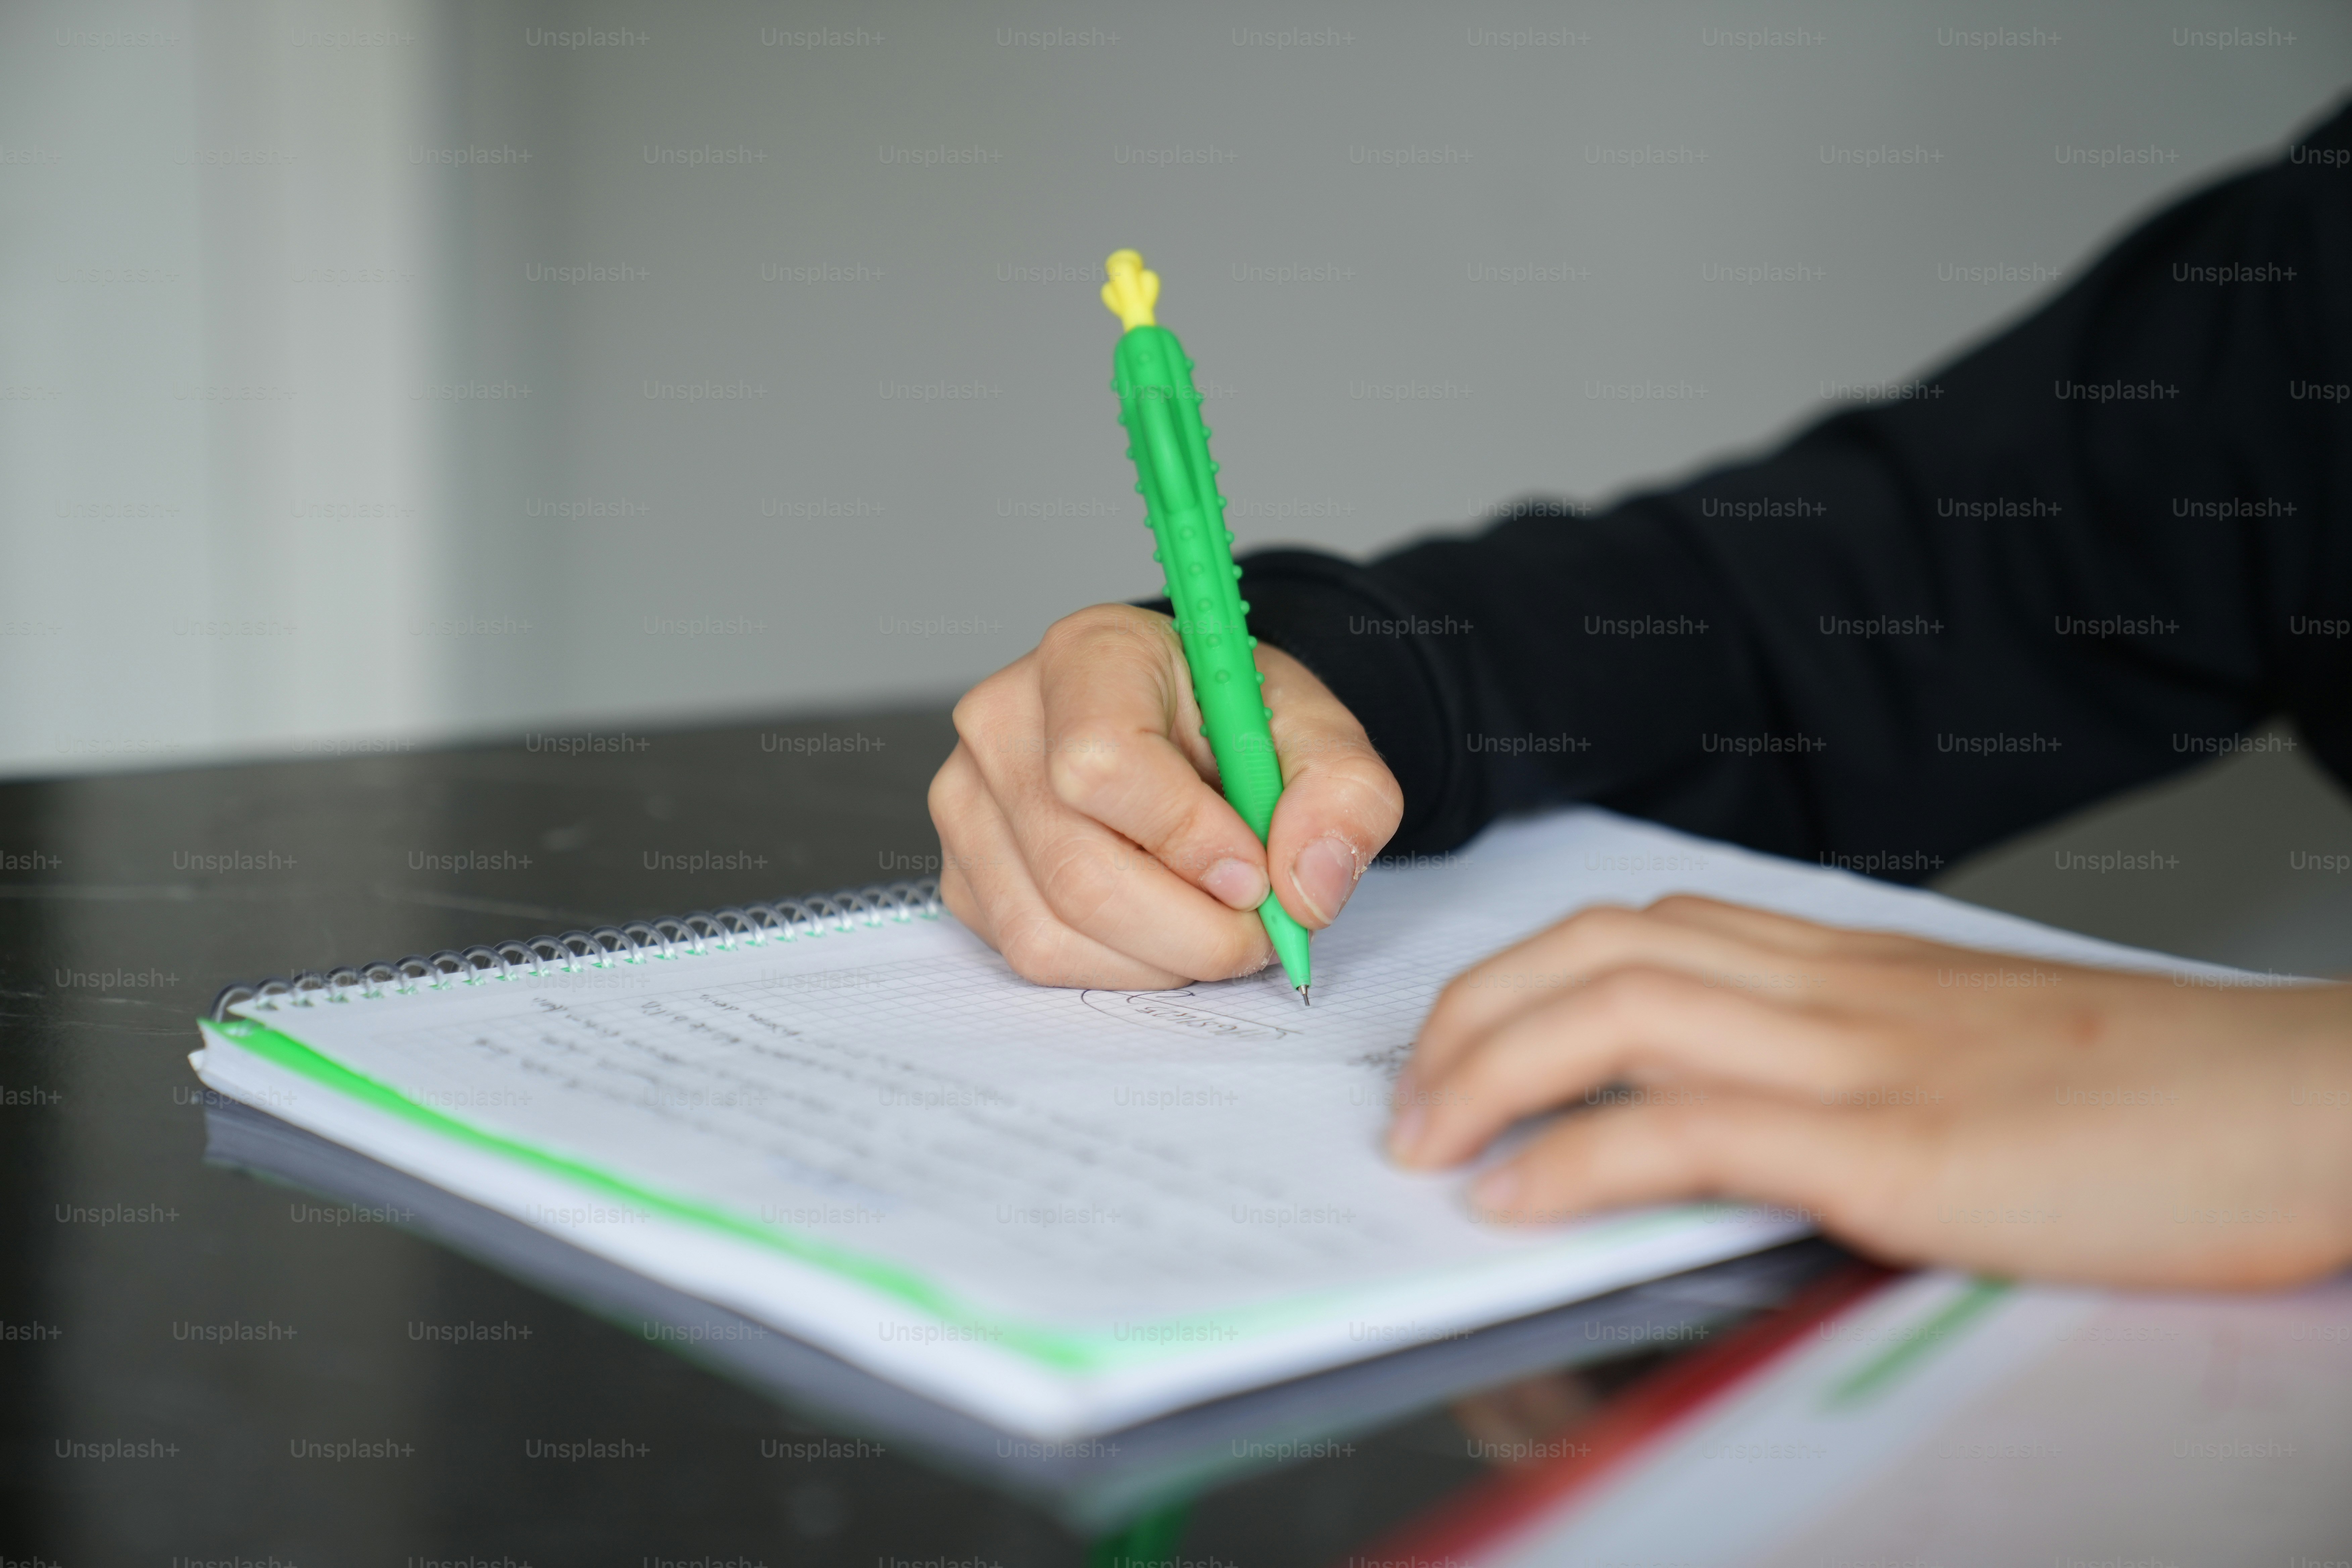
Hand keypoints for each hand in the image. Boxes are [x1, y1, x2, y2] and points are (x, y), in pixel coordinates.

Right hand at [928, 604, 1403, 987]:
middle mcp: (1004, 721)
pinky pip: (1033, 955)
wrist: (1187, 731)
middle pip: (1079, 871)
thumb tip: (1308, 889)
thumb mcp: (1320, 737)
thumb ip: (1344, 797)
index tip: (1256, 872)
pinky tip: (1161, 929)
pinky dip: (1117, 966)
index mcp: (1088, 655)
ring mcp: (968, 800)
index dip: (1186, 838)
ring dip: (1160, 959)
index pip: (1103, 762)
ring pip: (1053, 930)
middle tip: (1260, 930)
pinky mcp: (963, 871)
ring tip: (1214, 925)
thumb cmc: (1237, 724)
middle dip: (1193, 930)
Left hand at [1386, 896, 2351, 1288]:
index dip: (1524, 972)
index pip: (1640, 926)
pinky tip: (1514, 1201)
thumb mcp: (1970, 1059)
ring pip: (1612, 1013)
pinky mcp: (1897, 1147)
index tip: (1465, 1038)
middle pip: (1593, 950)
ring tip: (1424, 1143)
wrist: (2303, 1097)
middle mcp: (1835, 988)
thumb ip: (1859, 1062)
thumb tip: (1753, 1108)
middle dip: (1471, 1016)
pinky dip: (1578, 1158)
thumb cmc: (2146, 1096)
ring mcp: (1861, 1060)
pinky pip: (1687, 1127)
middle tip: (1407, 1099)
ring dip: (1486, 1077)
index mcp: (1850, 965)